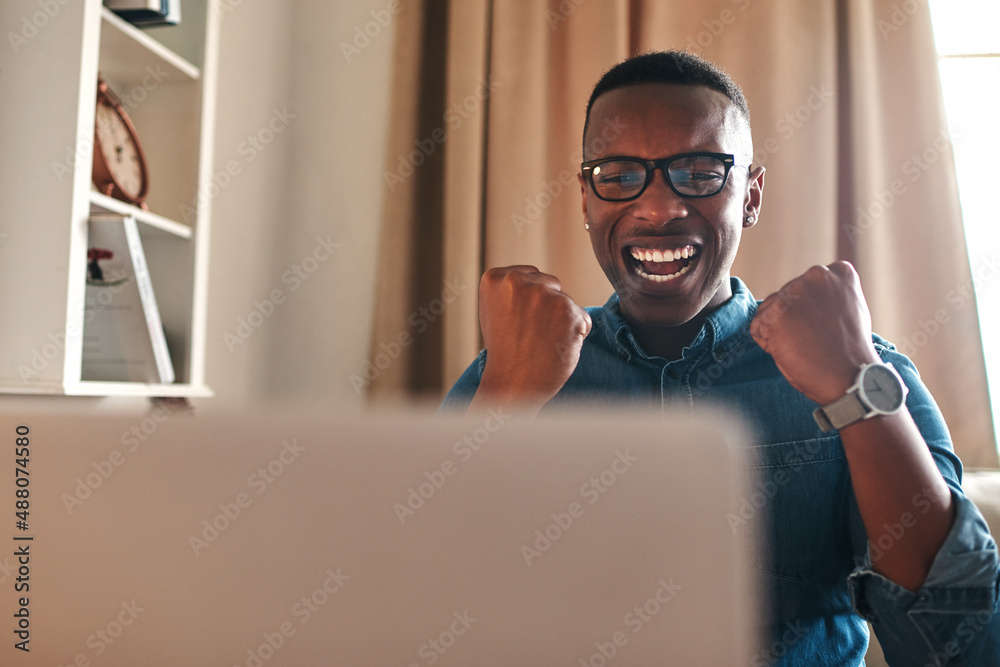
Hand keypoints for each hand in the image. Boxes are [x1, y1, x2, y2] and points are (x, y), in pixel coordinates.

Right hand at [471, 266, 591, 410]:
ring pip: (567, 302)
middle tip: (530, 335)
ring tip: (541, 343)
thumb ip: (513, 291)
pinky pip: (583, 319)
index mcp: (496, 278)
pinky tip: (555, 348)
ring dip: (562, 321)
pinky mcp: (568, 311)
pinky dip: (576, 335)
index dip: (529, 303)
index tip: (517, 323)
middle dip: (547, 307)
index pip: (530, 276)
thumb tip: (539, 280)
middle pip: (551, 285)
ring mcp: (544, 295)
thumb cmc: (506, 352)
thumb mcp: (495, 311)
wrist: (512, 385)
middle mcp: (518, 281)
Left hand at [749, 262, 880, 404]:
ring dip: (779, 331)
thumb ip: (829, 293)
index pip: (804, 286)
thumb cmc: (849, 351)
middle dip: (792, 320)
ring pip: (768, 310)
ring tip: (806, 346)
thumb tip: (807, 292)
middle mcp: (816, 275)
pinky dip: (768, 344)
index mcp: (837, 272)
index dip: (809, 312)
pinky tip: (792, 351)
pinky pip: (758, 327)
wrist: (850, 378)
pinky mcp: (776, 314)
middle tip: (815, 340)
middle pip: (784, 296)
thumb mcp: (849, 308)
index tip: (828, 327)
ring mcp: (795, 293)